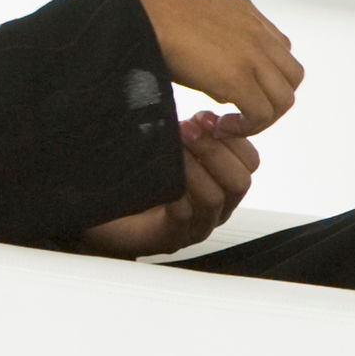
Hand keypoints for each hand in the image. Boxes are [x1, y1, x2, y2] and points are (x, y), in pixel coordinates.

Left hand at [77, 111, 255, 257]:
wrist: (105, 212)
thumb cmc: (138, 179)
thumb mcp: (171, 146)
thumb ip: (191, 132)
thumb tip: (200, 117)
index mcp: (222, 182)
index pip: (249, 161)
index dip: (232, 137)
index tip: (205, 118)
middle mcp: (217, 207)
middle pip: (240, 182)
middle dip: (214, 151)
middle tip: (188, 131)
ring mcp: (197, 225)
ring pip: (215, 198)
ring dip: (194, 168)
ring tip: (174, 150)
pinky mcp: (173, 237)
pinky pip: (186, 215)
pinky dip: (176, 192)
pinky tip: (162, 178)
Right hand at [128, 0, 302, 131]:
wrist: (135, 15)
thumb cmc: (149, 20)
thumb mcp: (195, 22)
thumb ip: (216, 42)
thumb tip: (218, 78)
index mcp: (246, 14)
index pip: (280, 50)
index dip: (263, 77)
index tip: (235, 93)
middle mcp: (258, 32)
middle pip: (292, 76)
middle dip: (271, 99)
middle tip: (239, 114)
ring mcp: (252, 54)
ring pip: (284, 98)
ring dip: (262, 118)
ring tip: (229, 126)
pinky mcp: (237, 76)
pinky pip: (262, 113)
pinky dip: (247, 127)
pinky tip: (220, 128)